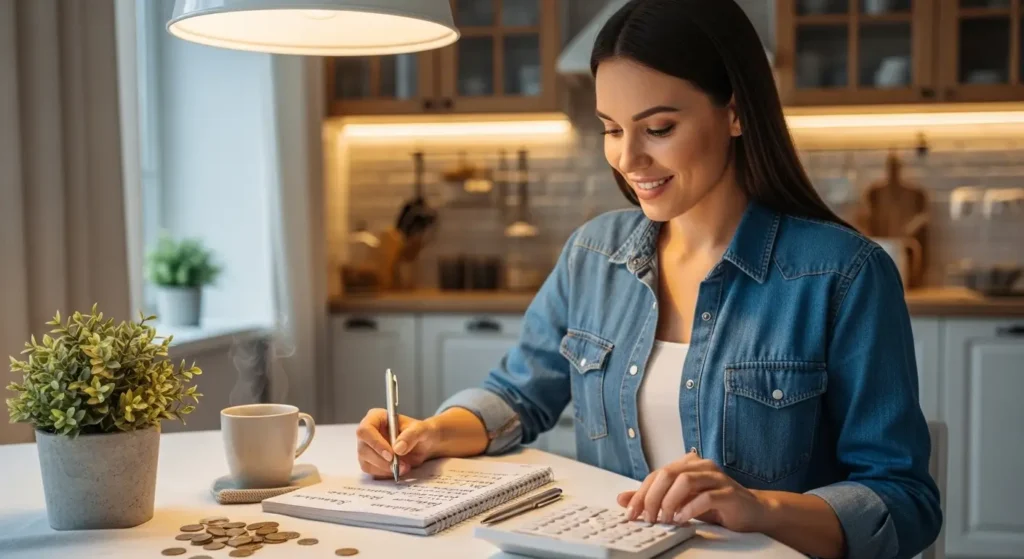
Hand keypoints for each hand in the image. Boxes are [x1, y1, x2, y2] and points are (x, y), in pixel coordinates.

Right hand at [355, 409, 439, 478]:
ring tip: (404, 467)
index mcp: (376, 417)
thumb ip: (411, 435)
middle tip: (401, 465)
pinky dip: (385, 473)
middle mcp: (367, 432)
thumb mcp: (421, 430)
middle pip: (363, 449)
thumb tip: (398, 448)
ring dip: (385, 469)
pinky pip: (371, 471)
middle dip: (382, 460)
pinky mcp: (369, 461)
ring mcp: (366, 447)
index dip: (375, 443)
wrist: (424, 444)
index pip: (365, 430)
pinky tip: (398, 469)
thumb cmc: (421, 432)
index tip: (391, 454)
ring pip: (366, 462)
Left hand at [616, 454, 768, 532]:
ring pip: (685, 481)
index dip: (640, 493)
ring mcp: (716, 477)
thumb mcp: (680, 501)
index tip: (631, 512)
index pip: (656, 474)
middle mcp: (701, 466)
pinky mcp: (729, 492)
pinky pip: (706, 496)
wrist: (753, 511)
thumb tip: (623, 499)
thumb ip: (654, 499)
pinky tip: (683, 519)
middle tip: (646, 517)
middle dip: (652, 497)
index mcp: (687, 465)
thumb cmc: (716, 505)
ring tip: (665, 519)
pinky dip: (690, 508)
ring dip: (670, 502)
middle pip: (668, 474)